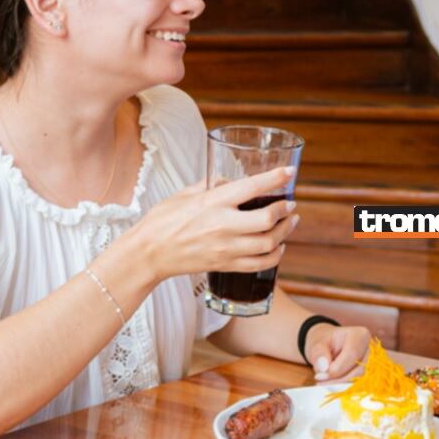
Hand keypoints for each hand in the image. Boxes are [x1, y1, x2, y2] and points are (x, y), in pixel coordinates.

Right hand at [131, 167, 298, 281]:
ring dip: (286, 232)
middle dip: (285, 210)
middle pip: (267, 219)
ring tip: (291, 222)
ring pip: (268, 243)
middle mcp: (222, 226)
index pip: (252, 187)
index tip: (290, 173)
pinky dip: (275, 256)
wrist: (148, 253)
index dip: (275, 179)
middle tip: (290, 204)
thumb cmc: (162, 220)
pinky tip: (278, 247)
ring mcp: (225, 248)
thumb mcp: (185, 193)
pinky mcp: (225, 265)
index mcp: (213, 202)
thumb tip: (232, 180)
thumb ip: (212, 185)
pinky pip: (259, 264)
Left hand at [304, 324, 370, 380]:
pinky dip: (345, 388)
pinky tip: (333, 385)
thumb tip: (323, 367)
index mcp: (361, 335)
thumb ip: (319, 354)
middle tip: (320, 381)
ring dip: (341, 385)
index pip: (352, 354)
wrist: (329, 345)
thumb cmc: (325, 342)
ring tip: (324, 382)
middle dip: (338, 379)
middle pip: (359, 370)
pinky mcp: (370, 374)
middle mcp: (371, 348)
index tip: (320, 375)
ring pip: (361, 380)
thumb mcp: (317, 343)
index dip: (337, 368)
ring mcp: (373, 362)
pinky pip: (360, 385)